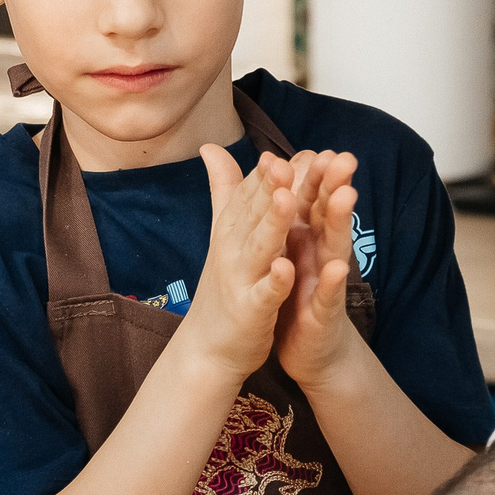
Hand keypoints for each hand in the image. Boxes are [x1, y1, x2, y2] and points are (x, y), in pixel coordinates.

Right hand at [175, 150, 297, 385]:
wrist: (207, 346)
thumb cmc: (223, 285)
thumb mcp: (223, 233)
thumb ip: (224, 189)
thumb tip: (209, 147)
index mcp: (231, 229)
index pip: (248, 194)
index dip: (264, 173)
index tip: (279, 151)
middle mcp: (233, 249)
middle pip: (254, 213)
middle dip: (270, 188)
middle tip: (284, 162)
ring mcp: (242, 280)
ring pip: (261, 247)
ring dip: (273, 223)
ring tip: (288, 200)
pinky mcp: (251, 311)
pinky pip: (266, 293)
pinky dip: (275, 281)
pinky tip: (286, 268)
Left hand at [276, 150, 359, 388]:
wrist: (306, 349)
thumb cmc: (296, 294)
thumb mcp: (284, 250)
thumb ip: (281, 213)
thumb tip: (272, 172)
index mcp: (307, 238)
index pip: (313, 200)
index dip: (316, 175)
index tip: (319, 147)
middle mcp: (322, 254)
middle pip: (329, 216)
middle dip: (336, 186)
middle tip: (345, 157)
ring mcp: (325, 283)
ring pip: (335, 248)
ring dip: (341, 223)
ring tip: (346, 196)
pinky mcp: (323, 313)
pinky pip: (328, 296)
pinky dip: (332, 283)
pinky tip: (336, 269)